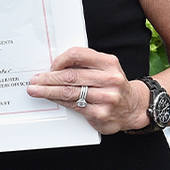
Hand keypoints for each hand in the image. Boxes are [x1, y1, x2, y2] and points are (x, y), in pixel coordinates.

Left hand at [26, 46, 149, 134]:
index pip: (78, 55)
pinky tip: (51, 99)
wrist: (133, 108)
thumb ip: (86, 64)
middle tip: (36, 80)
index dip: (60, 60)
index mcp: (108, 63)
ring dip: (48, 91)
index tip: (50, 66)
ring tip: (36, 90)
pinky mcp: (100, 114)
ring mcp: (106, 98)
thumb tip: (56, 65)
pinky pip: (74, 106)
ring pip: (69, 92)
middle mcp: (109, 79)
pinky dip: (59, 101)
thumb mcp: (106, 68)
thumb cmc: (113, 85)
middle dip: (49, 78)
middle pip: (71, 76)